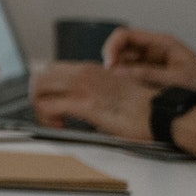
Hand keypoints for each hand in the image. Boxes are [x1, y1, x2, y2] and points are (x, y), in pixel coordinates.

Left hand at [30, 62, 154, 141]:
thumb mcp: (113, 87)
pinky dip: (47, 119)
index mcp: (89, 68)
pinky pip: (49, 107)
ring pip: (39, 90)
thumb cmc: (141, 104)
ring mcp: (82, 87)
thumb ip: (93, 87)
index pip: (51, 68)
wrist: (158, 111)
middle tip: (46, 111)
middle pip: (39, 76)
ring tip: (53, 120)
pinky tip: (60, 126)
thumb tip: (79, 98)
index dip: (45, 85)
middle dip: (37, 95)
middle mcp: (82, 73)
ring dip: (40, 107)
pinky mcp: (84, 104)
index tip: (47, 98)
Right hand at [103, 28, 195, 88]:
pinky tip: (130, 86)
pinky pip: (128, 71)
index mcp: (161, 42)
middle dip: (112, 58)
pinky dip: (124, 78)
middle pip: (120, 45)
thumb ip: (147, 74)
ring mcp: (148, 59)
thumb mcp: (175, 77)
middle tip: (110, 73)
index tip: (109, 62)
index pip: (126, 35)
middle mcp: (152, 48)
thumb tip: (119, 71)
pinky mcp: (146, 71)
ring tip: (123, 83)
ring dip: (117, 70)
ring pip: (122, 59)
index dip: (112, 46)